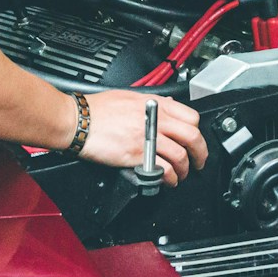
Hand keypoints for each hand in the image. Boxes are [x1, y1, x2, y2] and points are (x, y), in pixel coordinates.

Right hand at [76, 91, 209, 185]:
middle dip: (200, 153)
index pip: (190, 116)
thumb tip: (166, 106)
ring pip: (181, 155)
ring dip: (185, 169)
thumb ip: (150, 103)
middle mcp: (155, 119)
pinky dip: (170, 177)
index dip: (197, 132)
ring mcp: (147, 137)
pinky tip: (167, 180)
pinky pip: (163, 168)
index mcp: (155, 104)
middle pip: (192, 136)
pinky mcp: (137, 154)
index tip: (196, 141)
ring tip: (181, 175)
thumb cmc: (96, 109)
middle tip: (199, 162)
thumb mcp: (128, 96)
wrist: (77, 120)